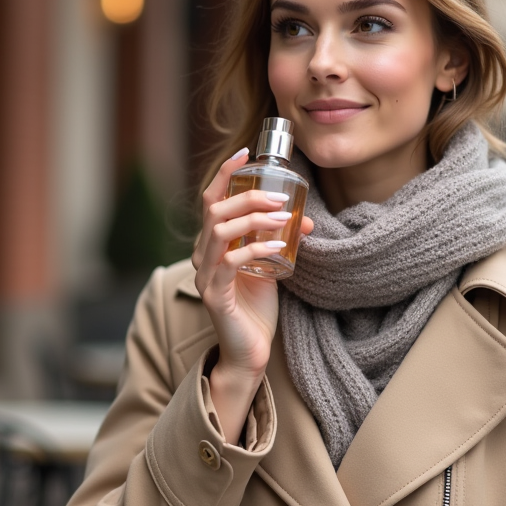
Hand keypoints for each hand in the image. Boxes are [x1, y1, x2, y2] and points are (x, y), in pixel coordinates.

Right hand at [192, 148, 312, 441]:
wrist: (250, 352)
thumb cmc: (257, 308)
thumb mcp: (269, 265)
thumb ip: (278, 241)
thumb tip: (305, 218)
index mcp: (210, 244)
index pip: (210, 199)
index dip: (225, 173)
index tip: (245, 153)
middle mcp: (201, 256)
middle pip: (213, 210)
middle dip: (247, 195)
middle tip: (278, 195)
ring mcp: (205, 276)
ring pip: (218, 232)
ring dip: (251, 218)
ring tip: (280, 216)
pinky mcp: (215, 296)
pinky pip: (230, 263)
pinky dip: (255, 250)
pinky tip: (277, 247)